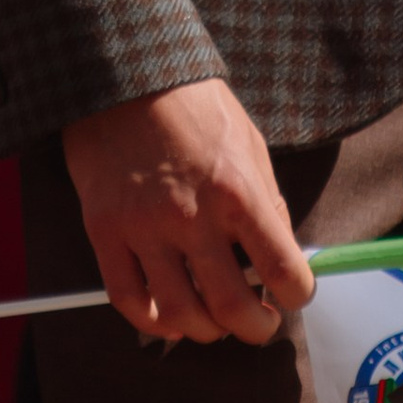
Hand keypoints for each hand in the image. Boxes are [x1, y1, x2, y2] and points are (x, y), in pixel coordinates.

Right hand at [62, 76, 313, 346]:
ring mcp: (145, 226)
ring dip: (206, 330)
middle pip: (233, 308)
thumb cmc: (192, 104)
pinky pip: (128, 299)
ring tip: (213, 320)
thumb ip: (266, 203)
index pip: (285, 273)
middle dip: (256, 328)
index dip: (297, 296)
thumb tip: (279, 257)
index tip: (292, 295)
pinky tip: (168, 317)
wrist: (123, 72)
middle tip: (258, 322)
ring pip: (181, 314)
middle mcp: (193, 216)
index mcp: (238, 192)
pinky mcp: (105, 229)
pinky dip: (152, 322)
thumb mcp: (248, 144)